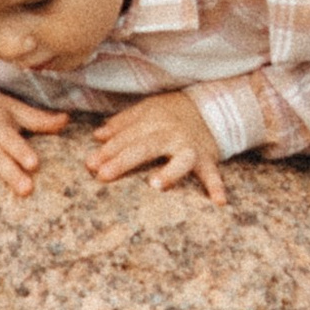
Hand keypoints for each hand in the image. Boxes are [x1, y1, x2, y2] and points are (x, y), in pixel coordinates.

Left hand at [85, 89, 227, 203]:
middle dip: (124, 160)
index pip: (128, 136)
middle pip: (146, 146)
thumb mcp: (147, 110)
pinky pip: (212, 174)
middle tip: (102, 175)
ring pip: (179, 159)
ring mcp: (190, 147)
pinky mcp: (207, 159)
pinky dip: (216, 186)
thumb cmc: (171, 114)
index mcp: (154, 120)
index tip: (90, 164)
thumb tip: (97, 135)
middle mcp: (171, 133)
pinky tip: (219, 201)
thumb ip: (123, 123)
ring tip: (155, 185)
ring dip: (170, 172)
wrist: (211, 108)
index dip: (108, 150)